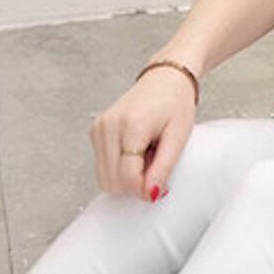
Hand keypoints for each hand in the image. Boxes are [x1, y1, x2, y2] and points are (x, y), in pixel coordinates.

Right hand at [88, 63, 196, 200]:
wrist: (165, 79)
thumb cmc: (175, 104)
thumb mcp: (178, 137)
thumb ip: (163, 167)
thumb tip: (150, 194)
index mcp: (131, 126)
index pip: (127, 177)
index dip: (144, 190)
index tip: (160, 188)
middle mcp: (108, 127)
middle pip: (113, 181)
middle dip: (136, 184)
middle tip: (156, 166)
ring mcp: (98, 128)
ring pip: (104, 177)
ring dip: (127, 177)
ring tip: (147, 157)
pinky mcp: (95, 131)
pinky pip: (103, 166)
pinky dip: (120, 168)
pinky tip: (137, 154)